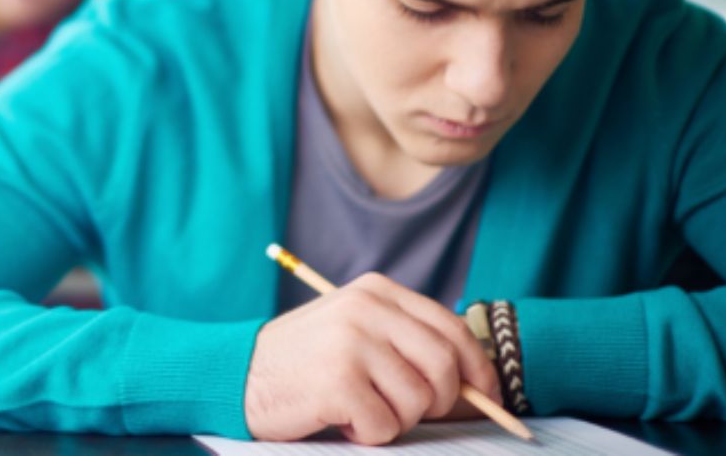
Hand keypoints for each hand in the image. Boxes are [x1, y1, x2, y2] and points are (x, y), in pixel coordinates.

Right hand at [243, 272, 501, 444]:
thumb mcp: (354, 329)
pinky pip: (384, 427)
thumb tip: (478, 383)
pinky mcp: (337, 382)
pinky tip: (338, 417)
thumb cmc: (304, 360)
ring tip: (358, 407)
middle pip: (445, 366)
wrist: (237, 373)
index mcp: (375, 291)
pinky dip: (367, 434)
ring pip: (418, 402)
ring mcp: (351, 344)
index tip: (488, 396)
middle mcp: (366, 310)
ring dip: (395, 419)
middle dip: (439, 401)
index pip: (452, 328)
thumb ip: (405, 340)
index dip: (478, 368)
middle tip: (407, 411)